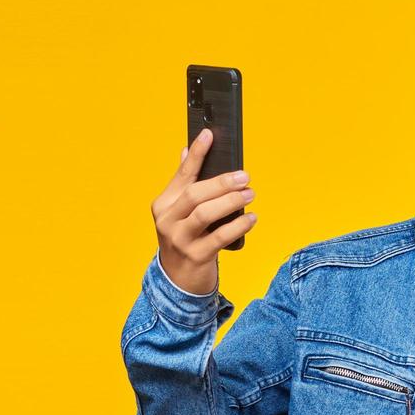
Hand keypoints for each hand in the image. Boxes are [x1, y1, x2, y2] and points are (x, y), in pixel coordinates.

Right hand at [149, 127, 257, 294]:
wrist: (178, 280)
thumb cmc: (186, 239)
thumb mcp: (180, 213)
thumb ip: (184, 185)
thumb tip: (185, 151)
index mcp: (163, 204)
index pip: (182, 174)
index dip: (196, 153)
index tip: (209, 134)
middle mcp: (167, 221)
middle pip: (195, 194)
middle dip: (221, 182)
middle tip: (245, 177)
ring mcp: (179, 240)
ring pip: (204, 214)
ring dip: (230, 202)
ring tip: (250, 194)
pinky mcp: (196, 257)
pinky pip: (219, 238)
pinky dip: (238, 226)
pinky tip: (252, 218)